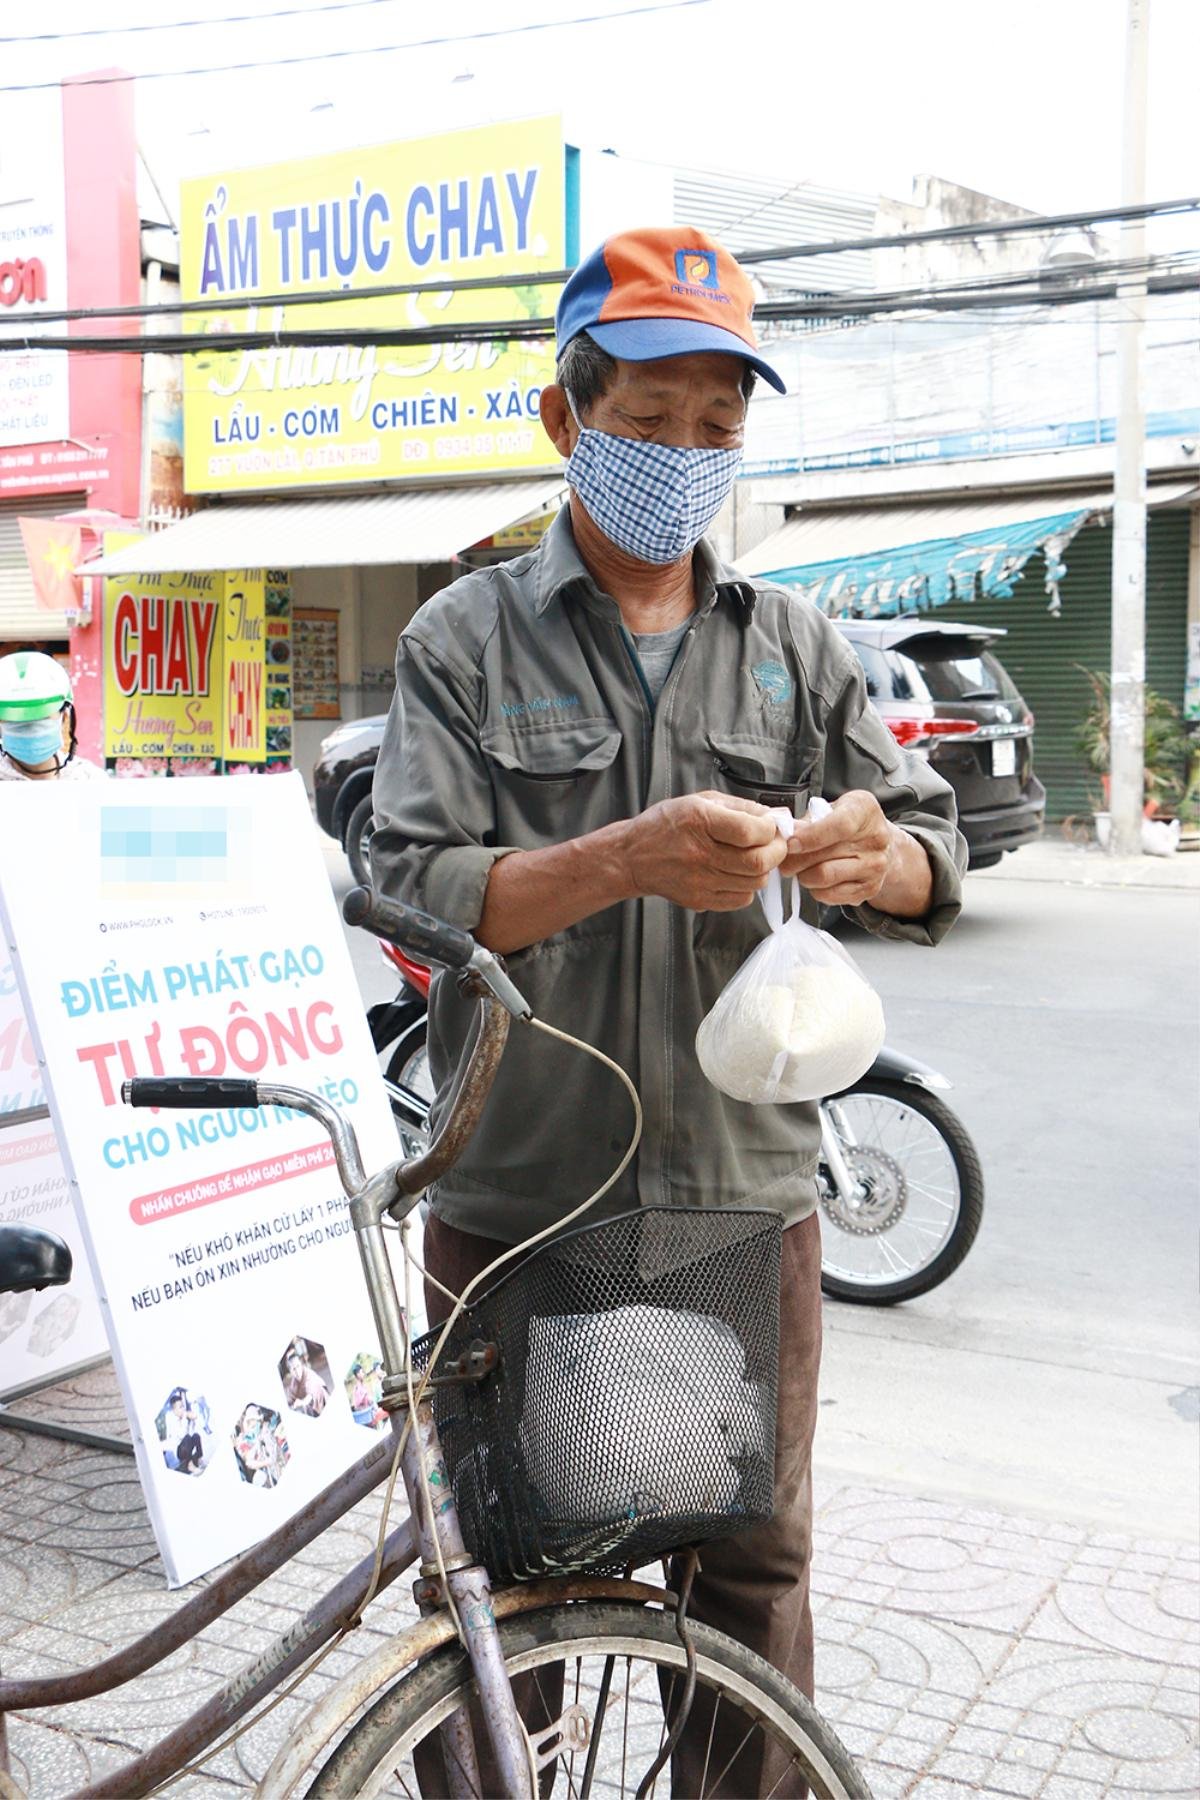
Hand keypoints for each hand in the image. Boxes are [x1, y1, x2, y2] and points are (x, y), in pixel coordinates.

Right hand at [623, 791, 787, 910]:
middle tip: (774, 844)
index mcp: (699, 821)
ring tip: (755, 857)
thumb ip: (739, 806)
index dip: (770, 829)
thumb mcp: (699, 801)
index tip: (770, 826)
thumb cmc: (665, 825)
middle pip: (757, 862)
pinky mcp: (700, 900)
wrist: (633, 857)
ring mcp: (700, 881)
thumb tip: (772, 816)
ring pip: (754, 883)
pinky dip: (748, 886)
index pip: (750, 831)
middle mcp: (700, 854)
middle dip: (775, 852)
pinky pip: (741, 899)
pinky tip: (737, 873)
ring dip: (763, 869)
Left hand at [781, 790, 903, 906]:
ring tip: (799, 867)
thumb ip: (806, 822)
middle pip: (825, 856)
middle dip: (795, 859)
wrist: (874, 843)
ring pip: (824, 877)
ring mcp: (875, 866)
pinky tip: (815, 877)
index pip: (840, 826)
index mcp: (864, 810)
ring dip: (803, 875)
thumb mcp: (828, 810)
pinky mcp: (869, 888)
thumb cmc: (844, 823)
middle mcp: (876, 838)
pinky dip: (814, 889)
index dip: (810, 837)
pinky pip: (829, 895)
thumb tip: (783, 834)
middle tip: (783, 858)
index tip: (790, 844)